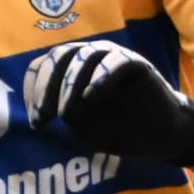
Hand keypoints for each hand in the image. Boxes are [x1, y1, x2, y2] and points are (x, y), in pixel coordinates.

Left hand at [24, 39, 193, 166]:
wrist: (159, 136)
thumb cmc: (117, 129)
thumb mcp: (82, 126)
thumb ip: (63, 112)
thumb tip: (43, 109)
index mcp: (71, 69)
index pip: (43, 66)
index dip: (34, 90)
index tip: (37, 121)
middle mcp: (90, 57)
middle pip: (59, 56)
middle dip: (48, 86)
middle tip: (47, 115)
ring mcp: (113, 57)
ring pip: (83, 57)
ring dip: (70, 85)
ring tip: (67, 113)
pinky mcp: (136, 63)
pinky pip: (115, 62)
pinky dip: (100, 79)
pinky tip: (91, 98)